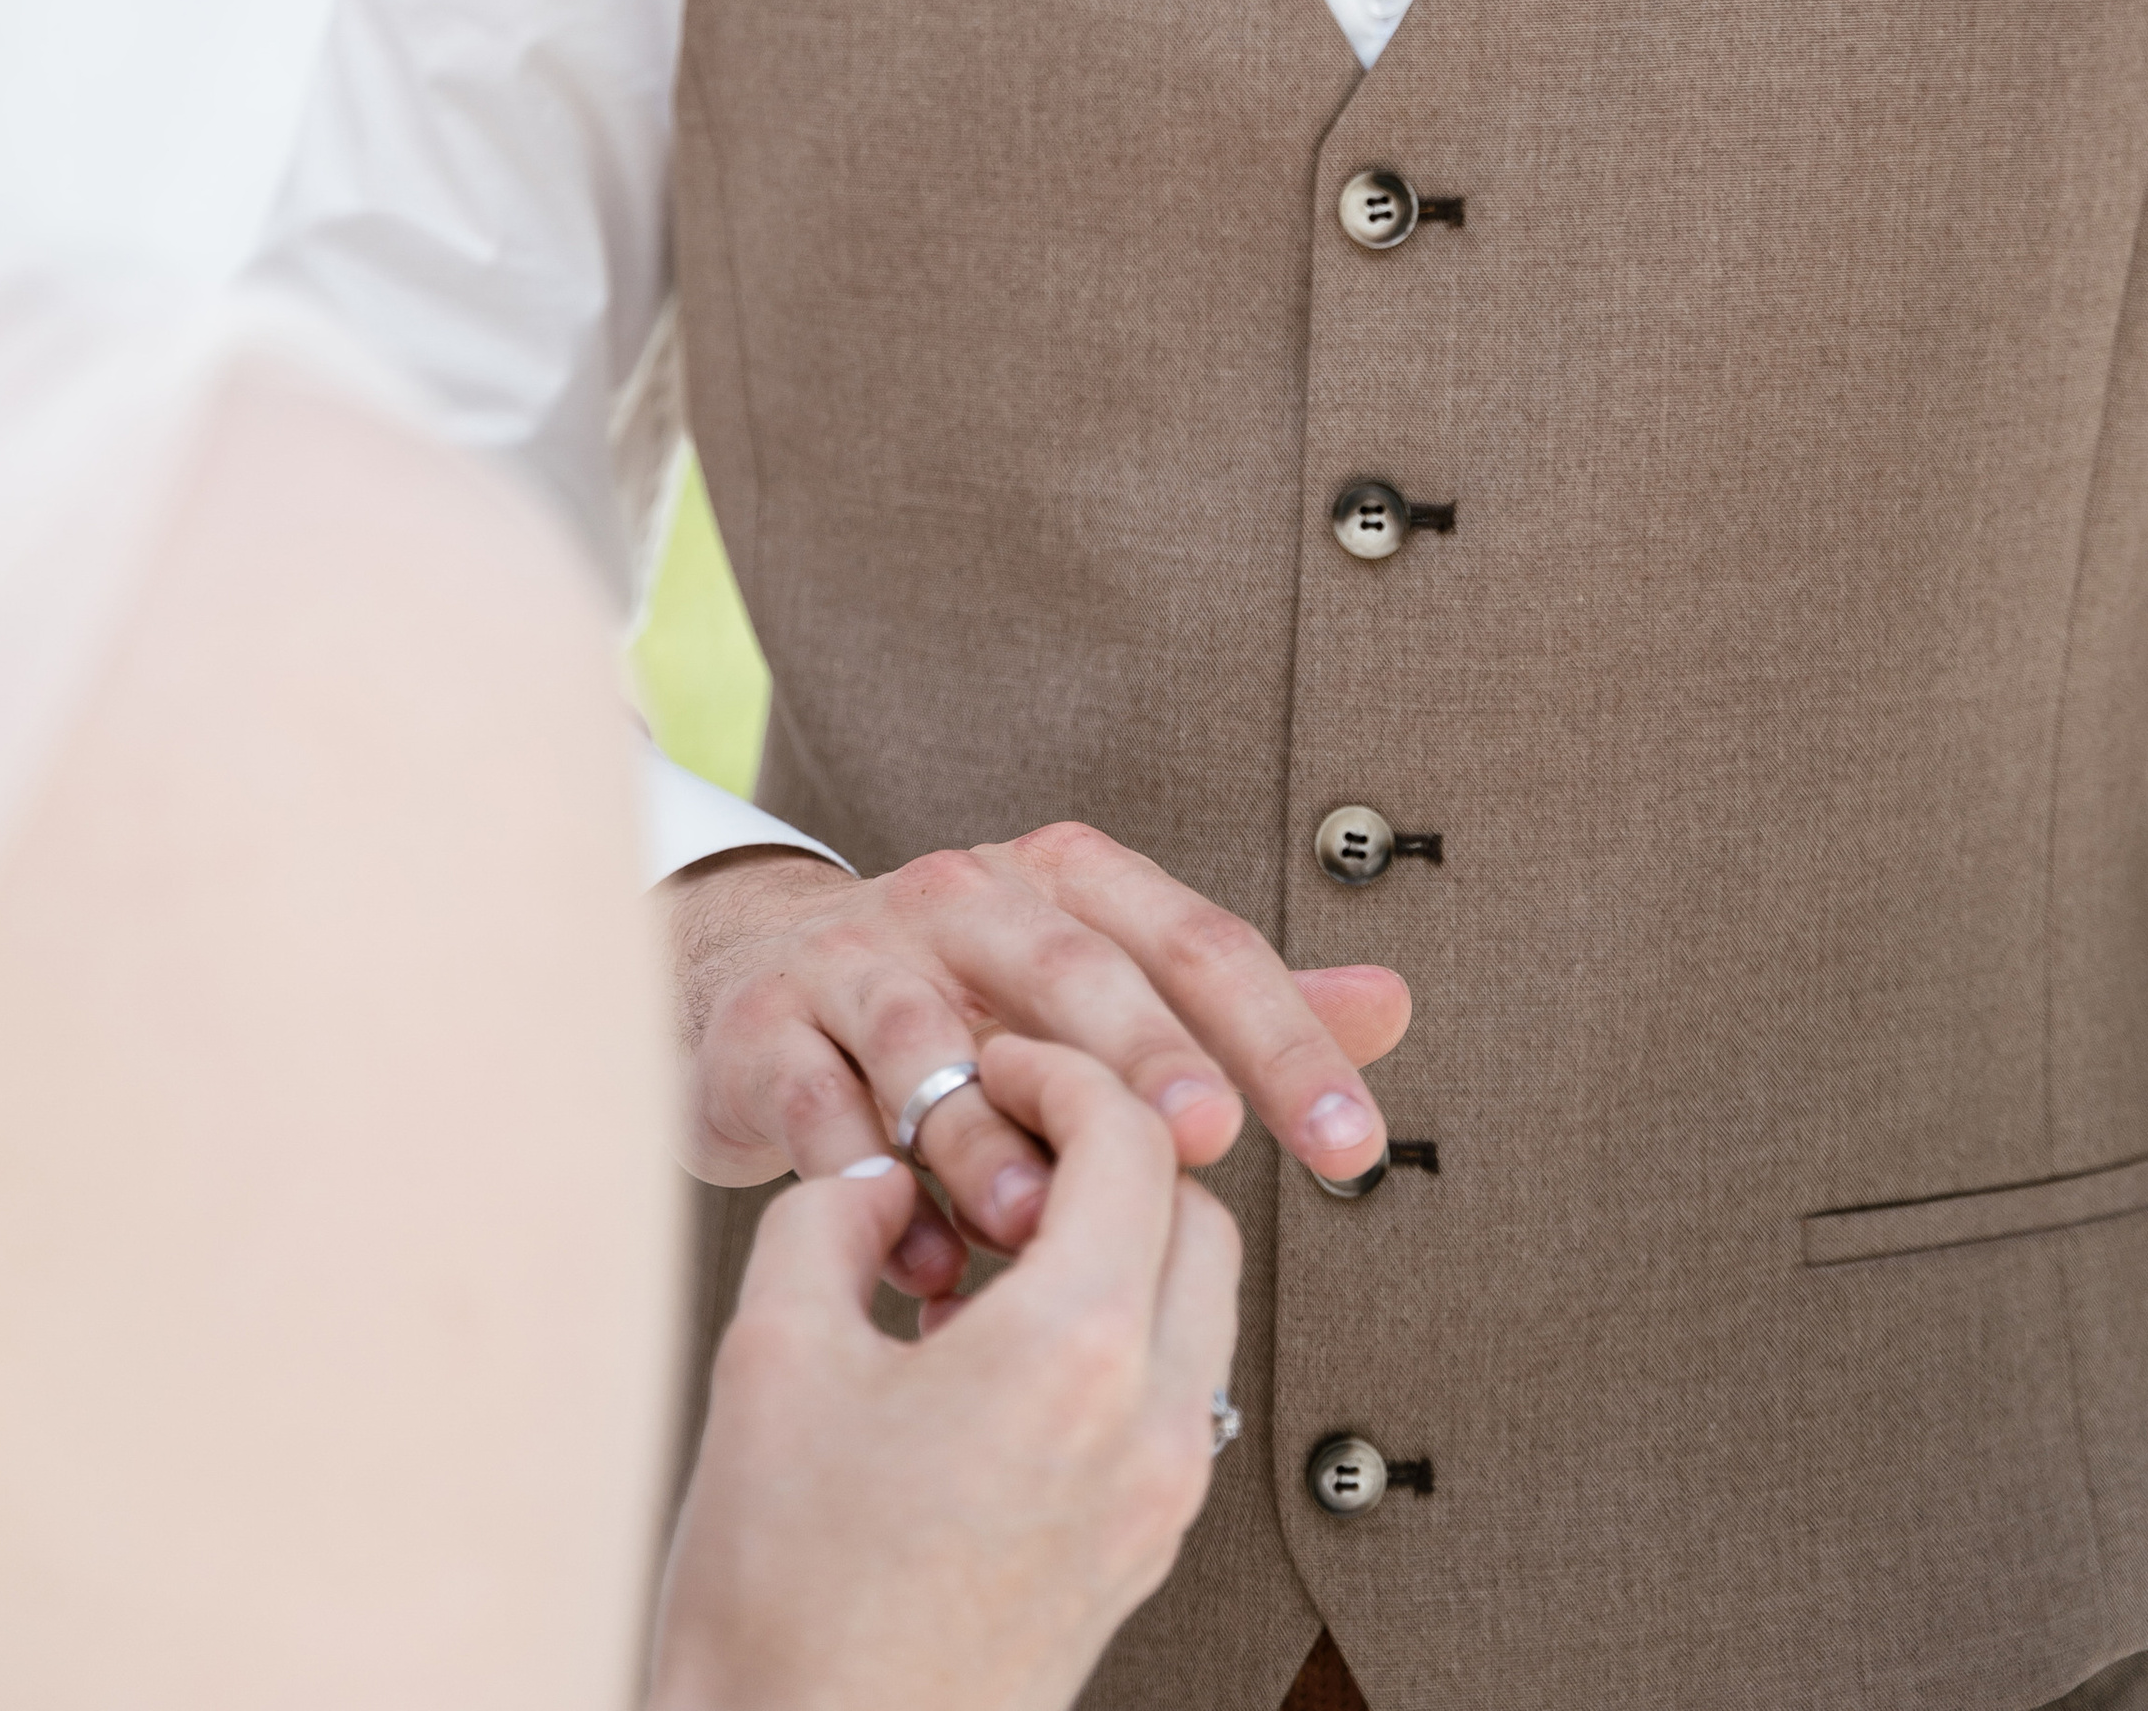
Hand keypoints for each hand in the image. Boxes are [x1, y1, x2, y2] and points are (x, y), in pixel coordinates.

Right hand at [651, 1038, 1239, 1710]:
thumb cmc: (786, 1606)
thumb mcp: (771, 1355)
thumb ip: (829, 1215)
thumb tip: (876, 1174)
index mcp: (1074, 1353)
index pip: (1133, 1139)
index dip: (1062, 1073)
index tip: (1000, 1066)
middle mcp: (1149, 1425)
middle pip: (1197, 1216)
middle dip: (1114, 1150)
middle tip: (1013, 1135)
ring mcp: (1157, 1502)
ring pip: (1195, 1306)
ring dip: (1120, 1244)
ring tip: (993, 1245)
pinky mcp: (1138, 1557)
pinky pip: (1168, 1394)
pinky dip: (1113, 1333)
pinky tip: (996, 1348)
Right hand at [668, 822, 1409, 1298]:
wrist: (756, 991)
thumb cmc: (958, 1007)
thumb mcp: (1091, 987)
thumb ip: (1228, 1009)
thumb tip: (1391, 1003)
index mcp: (1064, 881)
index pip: (1196, 944)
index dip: (1281, 1037)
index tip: (1353, 1142)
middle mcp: (963, 897)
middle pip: (1071, 965)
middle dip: (1145, 1055)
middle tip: (1206, 1139)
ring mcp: (856, 956)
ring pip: (928, 1036)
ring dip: (985, 1135)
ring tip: (1032, 1226)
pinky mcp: (763, 1029)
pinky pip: (819, 1108)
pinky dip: (867, 1186)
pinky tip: (919, 1267)